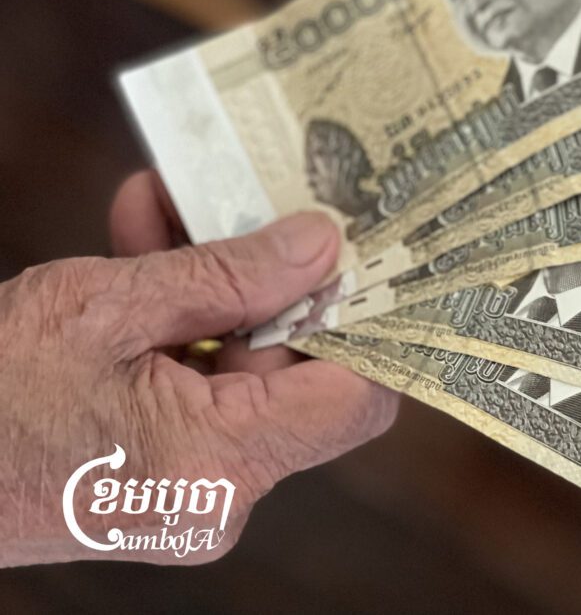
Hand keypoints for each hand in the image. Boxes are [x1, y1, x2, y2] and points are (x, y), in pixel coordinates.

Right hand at [0, 173, 396, 565]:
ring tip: (168, 201)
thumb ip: (225, 275)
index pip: (357, 397)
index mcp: (223, 465)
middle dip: (266, 277)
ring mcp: (189, 493)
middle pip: (294, 370)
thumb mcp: (103, 308)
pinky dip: (176, 325)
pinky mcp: (158, 479)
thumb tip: (321, 246)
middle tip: (244, 195)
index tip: (358, 249)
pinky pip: (196, 389)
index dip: (367, 319)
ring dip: (210, 284)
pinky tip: (142, 247)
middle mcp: (221, 493)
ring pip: (239, 368)